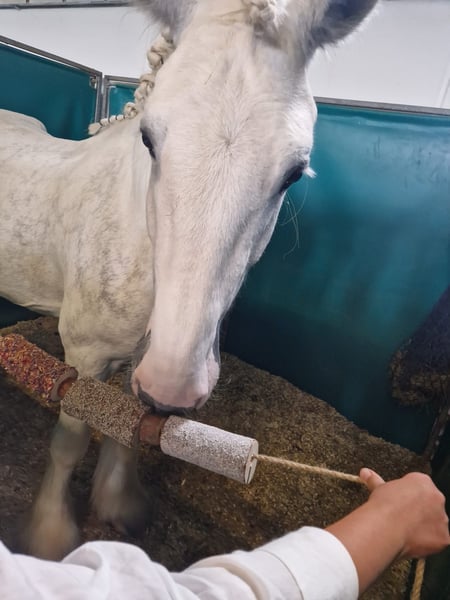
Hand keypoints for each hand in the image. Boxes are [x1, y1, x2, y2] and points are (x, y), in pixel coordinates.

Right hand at [326, 468, 449, 593]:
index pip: (420, 488)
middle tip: (403, 518)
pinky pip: (437, 540)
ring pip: (435, 523)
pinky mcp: (443, 537)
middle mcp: (437, 498)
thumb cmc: (384, 505)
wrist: (388, 526)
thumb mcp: (379, 488)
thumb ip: (376, 480)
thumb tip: (364, 472)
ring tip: (406, 531)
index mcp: (423, 482)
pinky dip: (427, 542)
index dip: (409, 497)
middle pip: (431, 505)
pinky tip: (412, 541)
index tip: (400, 504)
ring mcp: (442, 519)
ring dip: (425, 527)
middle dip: (420, 512)